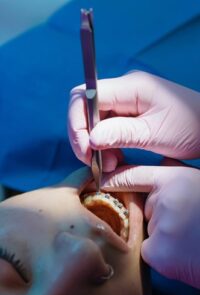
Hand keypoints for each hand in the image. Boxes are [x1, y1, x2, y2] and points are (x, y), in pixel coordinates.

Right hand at [68, 71, 199, 170]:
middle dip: (84, 137)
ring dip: (94, 144)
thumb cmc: (190, 127)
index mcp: (130, 87)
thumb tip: (90, 139)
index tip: (85, 149)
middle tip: (94, 162)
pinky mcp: (129, 113)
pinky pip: (107, 128)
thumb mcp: (154, 134)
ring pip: (94, 121)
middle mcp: (124, 90)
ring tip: (107, 164)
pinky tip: (114, 159)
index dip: (77, 123)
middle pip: (86, 109)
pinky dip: (105, 145)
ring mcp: (126, 101)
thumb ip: (120, 134)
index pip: (84, 96)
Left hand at [101, 163, 199, 287]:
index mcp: (174, 180)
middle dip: (154, 214)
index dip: (116, 177)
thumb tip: (159, 162)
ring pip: (146, 231)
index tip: (101, 180)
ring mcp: (160, 227)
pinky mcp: (158, 253)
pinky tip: (182, 253)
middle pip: (142, 208)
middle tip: (181, 221)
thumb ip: (175, 173)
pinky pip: (149, 251)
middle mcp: (164, 200)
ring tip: (186, 237)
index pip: (134, 174)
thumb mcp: (196, 183)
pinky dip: (161, 254)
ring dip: (160, 235)